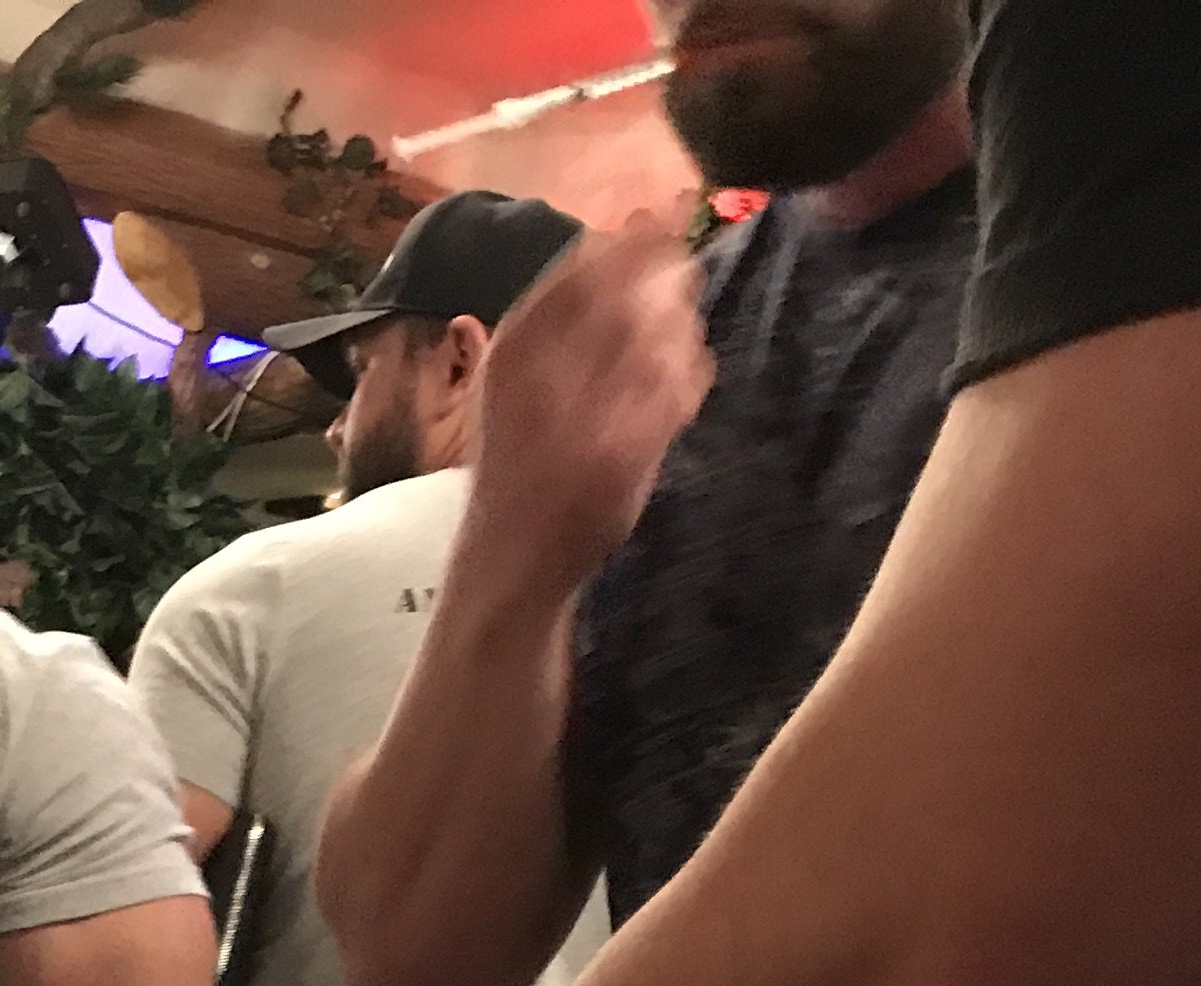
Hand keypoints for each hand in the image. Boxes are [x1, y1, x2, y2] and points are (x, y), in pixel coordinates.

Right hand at [469, 219, 713, 595]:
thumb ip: (557, 315)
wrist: (509, 554)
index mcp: (512, 348)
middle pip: (630, 294)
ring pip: (661, 338)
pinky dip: (692, 375)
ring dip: (683, 328)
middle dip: (668, 275)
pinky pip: (679, 389)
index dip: (635, 238)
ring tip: (679, 339)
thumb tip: (622, 231)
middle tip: (683, 276)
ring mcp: (585, 414)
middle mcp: (545, 373)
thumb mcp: (509, 379)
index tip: (664, 216)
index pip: (585, 266)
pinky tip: (686, 378)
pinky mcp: (623, 451)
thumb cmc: (513, 461)